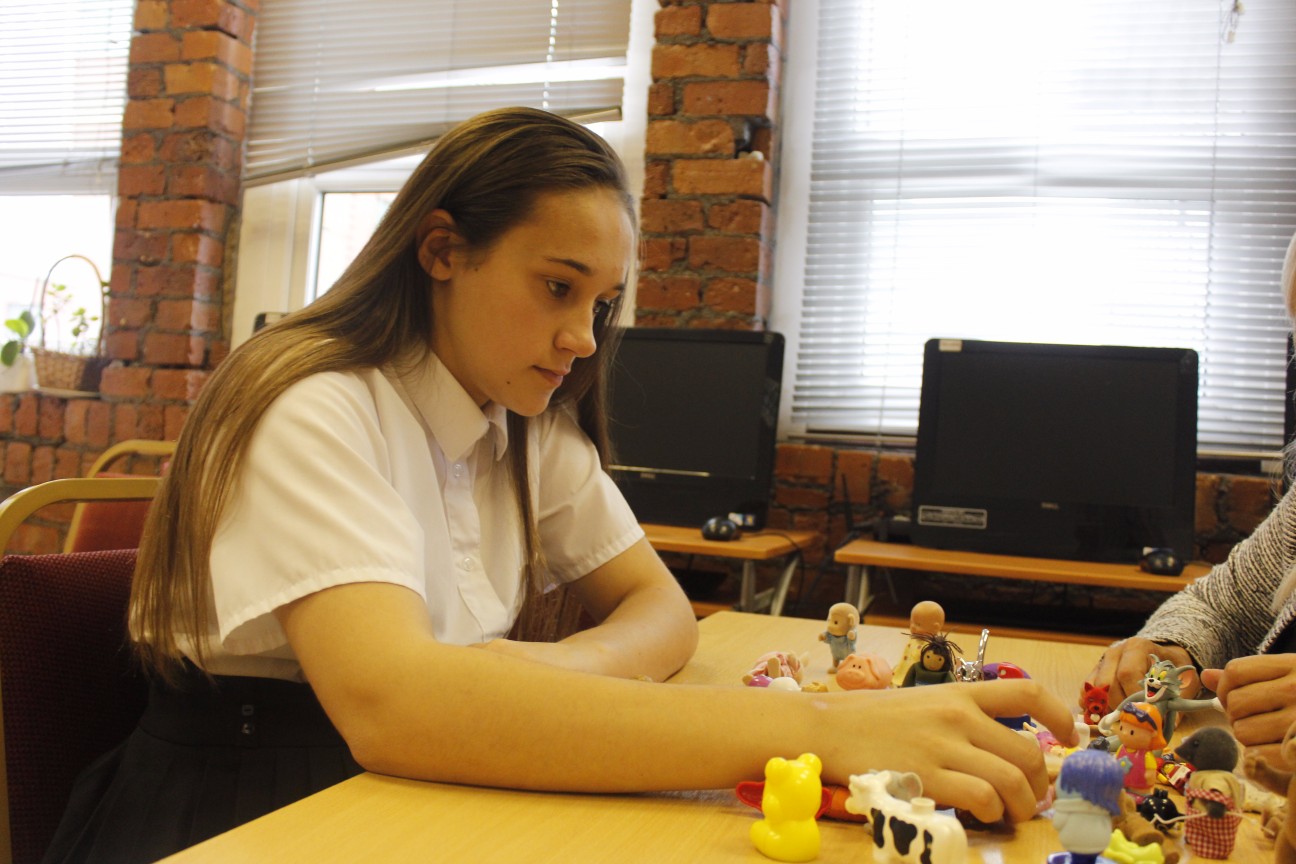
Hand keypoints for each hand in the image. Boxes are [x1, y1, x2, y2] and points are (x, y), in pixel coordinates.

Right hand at [814, 678, 1078, 824]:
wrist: (825, 727)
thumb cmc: (869, 718)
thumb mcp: (922, 703)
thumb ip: (960, 719)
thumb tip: (999, 747)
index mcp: (958, 693)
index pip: (1026, 693)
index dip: (1059, 716)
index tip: (1068, 738)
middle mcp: (958, 716)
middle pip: (1028, 751)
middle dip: (1039, 784)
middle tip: (1030, 798)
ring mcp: (944, 746)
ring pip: (1013, 779)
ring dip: (1022, 806)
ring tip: (1010, 815)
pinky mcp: (928, 777)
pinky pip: (983, 798)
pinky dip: (992, 814)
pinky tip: (981, 816)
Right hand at [1086, 637, 1198, 710]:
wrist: (1163, 653)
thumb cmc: (1173, 666)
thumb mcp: (1183, 678)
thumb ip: (1176, 699)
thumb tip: (1163, 722)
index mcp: (1137, 647)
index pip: (1127, 674)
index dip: (1132, 697)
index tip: (1143, 714)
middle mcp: (1116, 652)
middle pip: (1107, 683)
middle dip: (1119, 706)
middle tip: (1134, 721)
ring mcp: (1103, 661)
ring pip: (1094, 688)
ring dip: (1104, 707)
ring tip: (1120, 719)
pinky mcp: (1096, 671)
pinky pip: (1086, 689)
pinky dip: (1091, 704)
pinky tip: (1104, 714)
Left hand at [1201, 654, 1295, 767]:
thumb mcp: (1289, 673)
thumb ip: (1249, 675)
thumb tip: (1205, 675)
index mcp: (1293, 666)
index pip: (1235, 672)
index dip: (1224, 686)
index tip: (1232, 694)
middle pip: (1235, 703)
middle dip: (1236, 712)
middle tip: (1252, 716)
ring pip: (1243, 731)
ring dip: (1247, 735)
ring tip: (1265, 731)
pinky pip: (1260, 754)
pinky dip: (1261, 754)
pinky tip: (1275, 746)